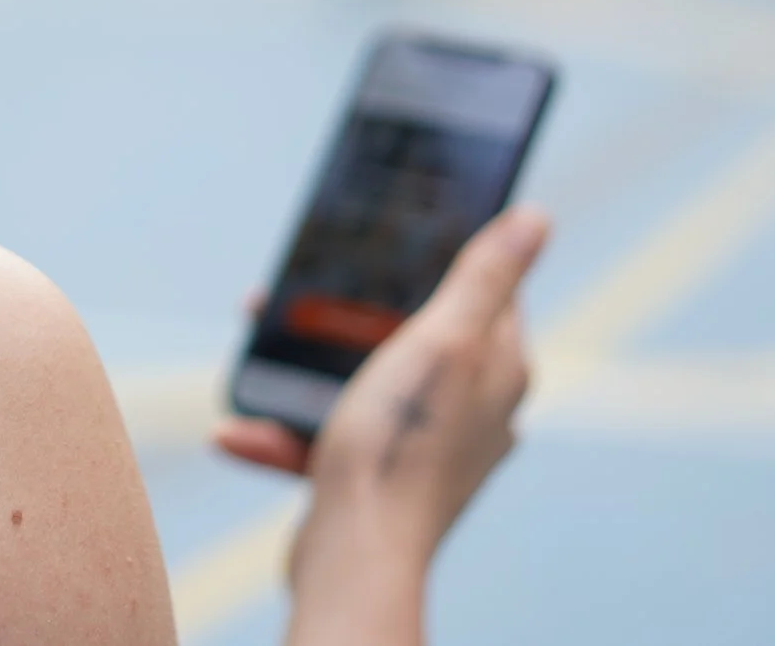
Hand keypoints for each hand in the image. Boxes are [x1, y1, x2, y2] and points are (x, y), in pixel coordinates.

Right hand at [212, 206, 550, 636]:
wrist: (355, 555)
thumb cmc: (403, 447)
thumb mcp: (442, 340)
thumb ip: (484, 277)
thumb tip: (536, 218)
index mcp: (497, 372)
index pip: (487, 293)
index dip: (441, 256)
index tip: (392, 232)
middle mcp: (471, 411)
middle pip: (410, 333)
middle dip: (348, 311)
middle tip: (302, 290)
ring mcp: (423, 447)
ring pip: (360, 384)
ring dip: (302, 369)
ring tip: (258, 348)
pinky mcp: (377, 480)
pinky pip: (325, 439)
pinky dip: (282, 431)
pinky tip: (238, 427)